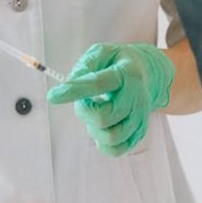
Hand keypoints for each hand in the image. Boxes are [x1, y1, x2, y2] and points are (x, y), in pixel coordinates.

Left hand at [47, 43, 174, 156]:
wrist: (148, 74)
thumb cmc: (119, 63)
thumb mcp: (102, 53)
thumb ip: (85, 66)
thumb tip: (68, 85)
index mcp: (126, 74)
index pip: (97, 84)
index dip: (73, 91)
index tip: (53, 95)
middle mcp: (136, 98)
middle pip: (102, 117)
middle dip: (84, 111)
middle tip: (84, 100)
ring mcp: (139, 118)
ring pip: (110, 137)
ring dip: (93, 128)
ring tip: (95, 112)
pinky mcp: (138, 133)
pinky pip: (116, 149)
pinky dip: (102, 142)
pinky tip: (101, 127)